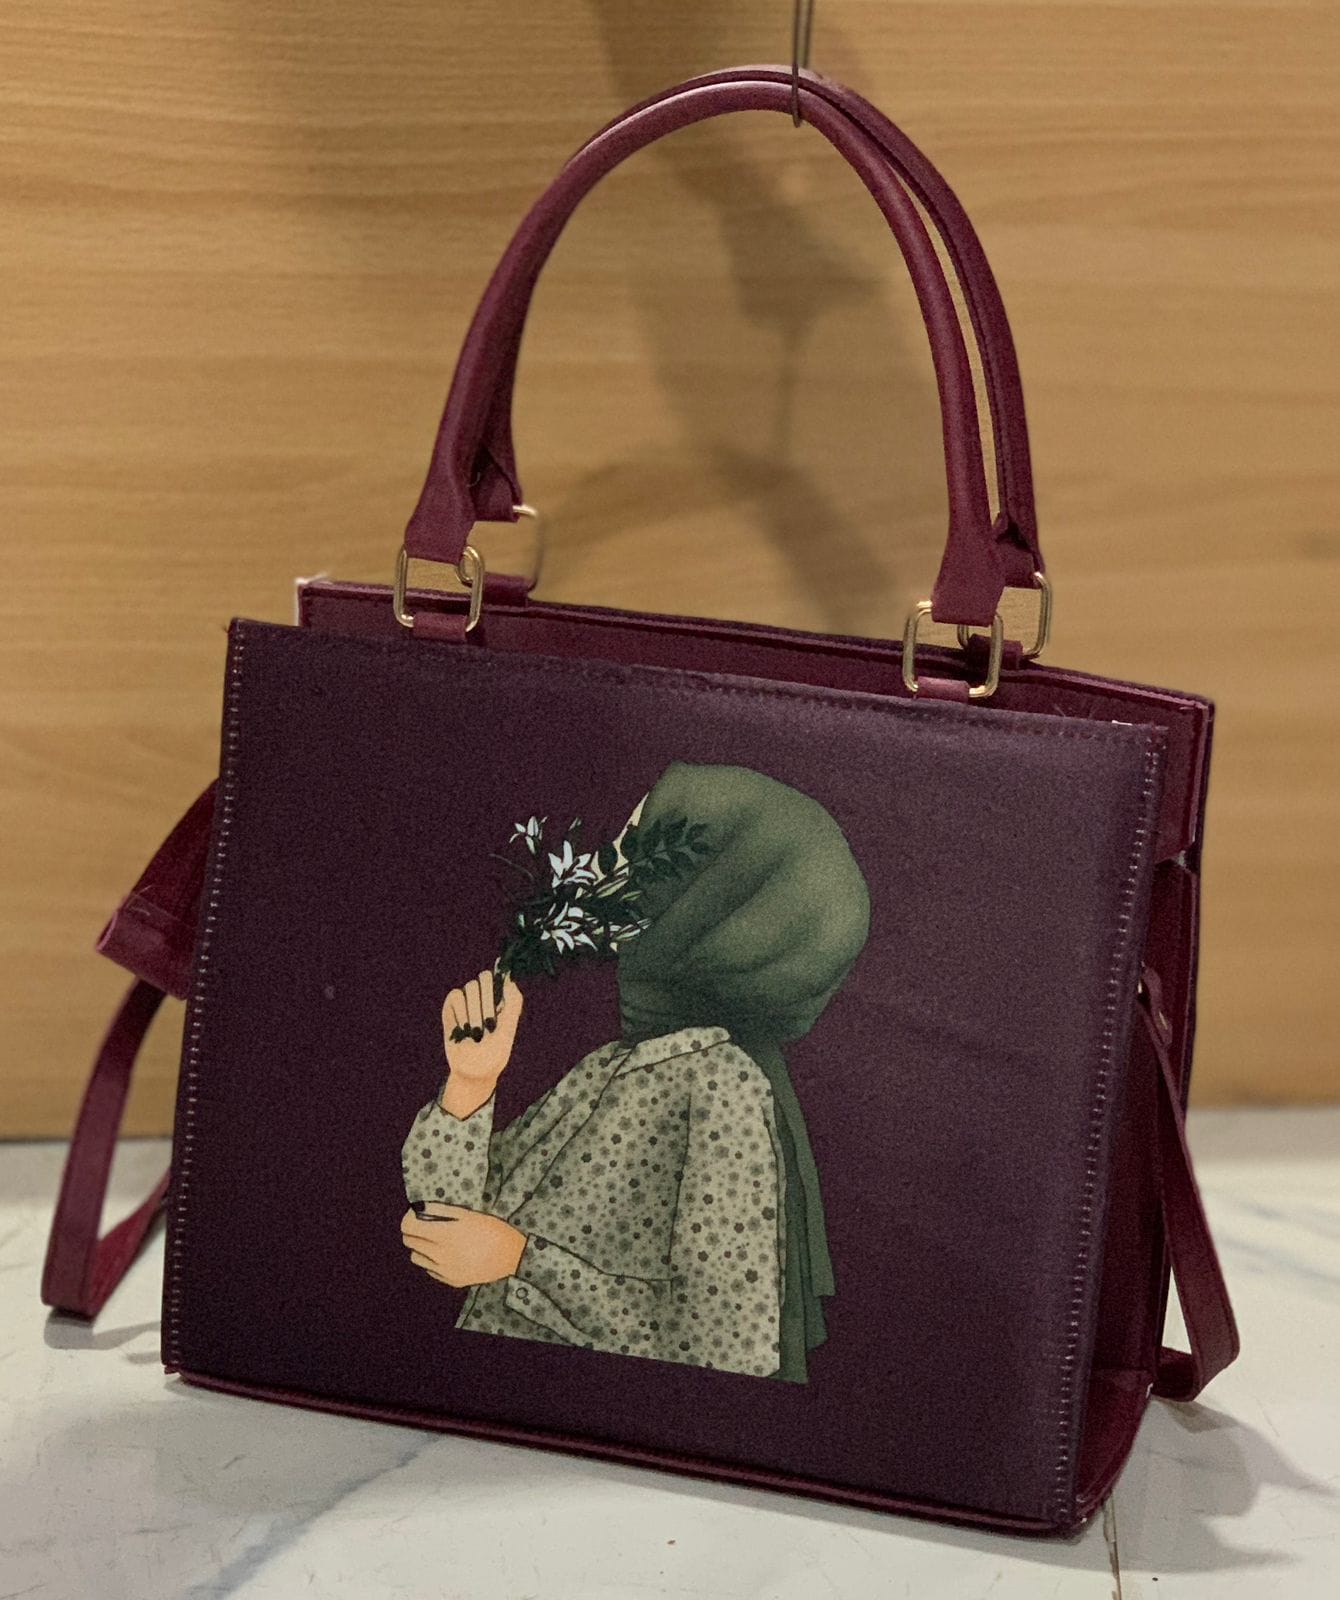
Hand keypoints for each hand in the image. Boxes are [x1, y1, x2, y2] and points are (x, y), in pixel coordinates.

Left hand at [401, 1204, 526, 1287]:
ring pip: (416, 1257)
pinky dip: (432, 1261)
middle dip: (414, 1231)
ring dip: (421, 1247)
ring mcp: (444, 1271)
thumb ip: (440, 1210)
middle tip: (426, 1224)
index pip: (408, 1227)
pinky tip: (448, 1254)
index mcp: (444, 1235)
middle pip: (409, 1242)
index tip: (415, 1214)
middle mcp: (440, 1255)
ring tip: (436, 1240)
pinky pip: (430, 1270)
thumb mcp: (467, 1214)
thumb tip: (418, 1207)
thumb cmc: (491, 1229)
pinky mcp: (450, 1281)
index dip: (408, 1218)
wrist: (512, 1256)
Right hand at [441, 971, 523, 1117]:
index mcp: (503, 1000)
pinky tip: (462, 1028)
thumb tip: (511, 982)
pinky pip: (456, 995)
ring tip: (475, 1032)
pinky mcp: (452, 1005)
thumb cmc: (494, 1054)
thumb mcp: (507, 1033)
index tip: (502, 1000)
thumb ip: (512, 1007)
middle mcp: (485, 996)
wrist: (471, 1072)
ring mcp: (469, 1000)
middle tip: (489, 1022)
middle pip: (486, 977)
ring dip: (474, 1011)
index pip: (502, 976)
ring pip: (471, 987)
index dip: (501, 980)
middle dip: (488, 998)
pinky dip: (459, 1012)